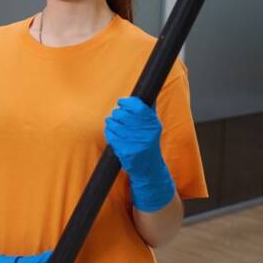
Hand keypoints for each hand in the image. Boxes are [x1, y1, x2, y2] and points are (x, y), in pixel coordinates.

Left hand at [104, 96, 175, 211]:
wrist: (149, 168)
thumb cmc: (148, 143)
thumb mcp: (153, 127)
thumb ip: (148, 112)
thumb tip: (146, 94)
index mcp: (153, 124)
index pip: (137, 106)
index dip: (126, 102)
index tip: (121, 102)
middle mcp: (146, 133)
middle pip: (122, 114)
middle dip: (117, 113)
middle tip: (118, 116)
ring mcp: (135, 142)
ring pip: (113, 123)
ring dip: (111, 122)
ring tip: (115, 125)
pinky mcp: (126, 151)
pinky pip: (110, 135)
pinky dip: (109, 132)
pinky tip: (113, 134)